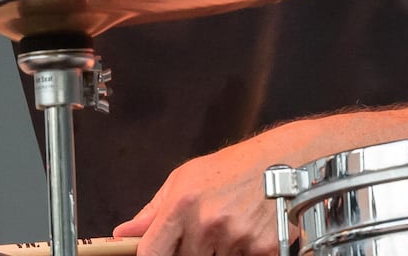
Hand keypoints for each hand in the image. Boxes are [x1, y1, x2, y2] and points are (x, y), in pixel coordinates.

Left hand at [113, 136, 285, 255]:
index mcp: (182, 204)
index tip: (158, 254)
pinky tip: (248, 230)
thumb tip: (124, 233)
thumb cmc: (233, 167)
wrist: (283, 161)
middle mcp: (207, 223)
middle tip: (207, 228)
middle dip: (193, 249)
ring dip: (220, 250)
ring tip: (231, 223)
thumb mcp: (185, 179)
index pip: (152, 252)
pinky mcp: (262, 250)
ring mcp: (236, 238)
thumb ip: (153, 211)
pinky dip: (243, 251)